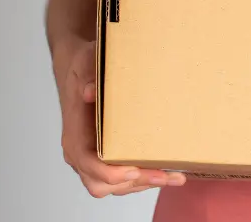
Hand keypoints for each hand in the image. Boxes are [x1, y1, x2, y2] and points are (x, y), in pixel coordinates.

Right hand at [57, 39, 184, 196]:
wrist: (81, 69)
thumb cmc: (84, 68)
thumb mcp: (86, 65)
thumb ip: (89, 78)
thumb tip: (90, 92)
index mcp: (75, 134)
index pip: (86, 163)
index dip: (108, 172)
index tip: (132, 171)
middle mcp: (82, 152)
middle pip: (103, 183)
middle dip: (136, 182)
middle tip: (165, 175)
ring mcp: (94, 158)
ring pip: (116, 185)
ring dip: (145, 183)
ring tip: (175, 176)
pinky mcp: (109, 157)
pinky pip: (124, 178)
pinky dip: (145, 178)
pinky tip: (169, 171)